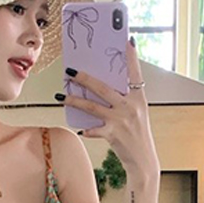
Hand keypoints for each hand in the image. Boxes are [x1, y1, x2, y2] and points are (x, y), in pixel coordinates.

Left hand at [59, 38, 159, 174]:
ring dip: (74, 100)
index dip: (131, 58)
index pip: (135, 74)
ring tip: (60, 95)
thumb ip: (123, 100)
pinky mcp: (113, 134)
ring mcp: (121, 120)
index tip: (127, 42)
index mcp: (138, 98)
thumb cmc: (138, 136)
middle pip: (103, 87)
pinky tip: (79, 129)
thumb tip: (102, 88)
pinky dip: (87, 129)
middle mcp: (130, 106)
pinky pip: (94, 129)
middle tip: (70, 71)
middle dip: (85, 78)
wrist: (143, 161)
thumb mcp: (137, 114)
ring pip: (92, 106)